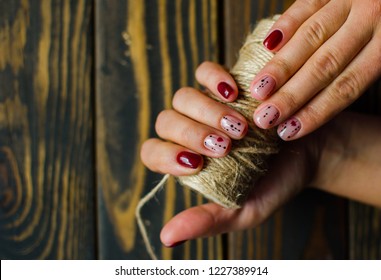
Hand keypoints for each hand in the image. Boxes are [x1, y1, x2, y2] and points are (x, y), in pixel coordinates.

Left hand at [141, 62, 317, 246]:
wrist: (310, 152)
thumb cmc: (276, 183)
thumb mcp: (244, 210)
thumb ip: (207, 221)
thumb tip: (166, 237)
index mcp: (188, 161)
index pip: (154, 152)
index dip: (167, 156)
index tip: (197, 165)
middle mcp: (191, 130)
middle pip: (166, 122)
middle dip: (193, 134)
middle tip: (227, 146)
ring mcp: (207, 103)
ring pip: (181, 96)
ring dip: (207, 110)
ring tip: (239, 126)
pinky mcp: (225, 82)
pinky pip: (204, 71)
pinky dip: (215, 78)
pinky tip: (234, 92)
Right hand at [251, 0, 380, 139]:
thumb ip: (366, 69)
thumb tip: (326, 101)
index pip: (347, 87)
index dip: (316, 111)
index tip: (289, 131)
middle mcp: (371, 19)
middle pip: (324, 66)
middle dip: (291, 95)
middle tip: (264, 118)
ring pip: (311, 38)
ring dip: (281, 67)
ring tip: (258, 90)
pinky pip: (307, 4)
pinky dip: (286, 24)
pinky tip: (267, 45)